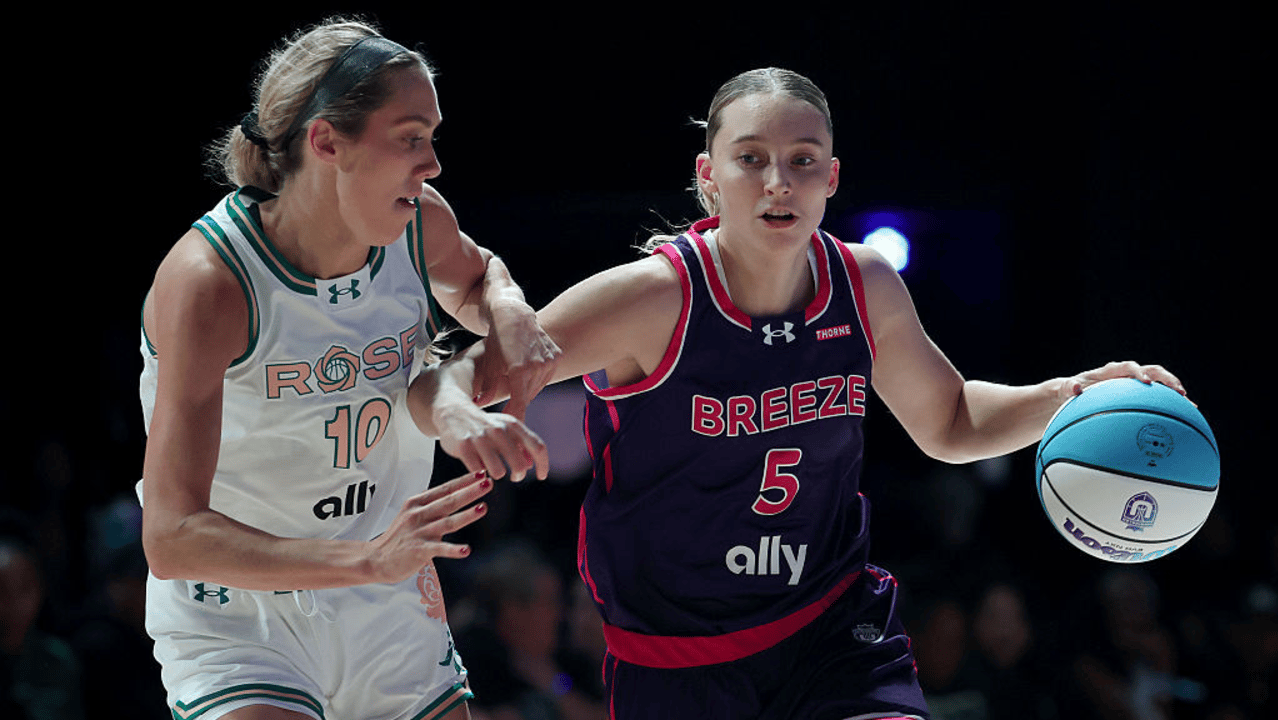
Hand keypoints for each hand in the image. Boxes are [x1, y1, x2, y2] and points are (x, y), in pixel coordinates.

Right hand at [366, 472, 493, 583]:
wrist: (375, 559)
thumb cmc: (400, 537)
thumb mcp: (412, 514)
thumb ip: (432, 505)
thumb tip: (457, 494)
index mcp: (417, 503)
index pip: (445, 489)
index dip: (464, 481)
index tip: (482, 473)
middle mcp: (418, 514)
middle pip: (448, 501)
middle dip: (469, 491)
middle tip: (488, 483)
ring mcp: (418, 532)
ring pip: (447, 522)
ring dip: (466, 515)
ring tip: (483, 508)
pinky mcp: (418, 550)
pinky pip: (438, 549)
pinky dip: (453, 549)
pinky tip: (466, 550)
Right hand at [434, 396, 549, 480]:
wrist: (453, 411)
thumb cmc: (484, 425)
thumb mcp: (505, 429)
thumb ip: (521, 445)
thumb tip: (530, 466)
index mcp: (513, 424)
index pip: (538, 447)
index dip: (543, 465)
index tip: (541, 476)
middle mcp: (499, 430)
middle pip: (519, 465)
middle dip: (518, 475)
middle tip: (514, 477)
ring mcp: (480, 438)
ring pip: (498, 472)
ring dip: (496, 473)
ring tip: (490, 466)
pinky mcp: (464, 447)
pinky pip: (478, 471)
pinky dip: (478, 472)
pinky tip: (474, 463)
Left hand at [476, 298, 561, 420]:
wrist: (513, 314)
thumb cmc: (497, 339)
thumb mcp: (489, 364)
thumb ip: (487, 388)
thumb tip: (480, 404)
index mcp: (520, 369)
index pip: (520, 403)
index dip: (515, 416)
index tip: (510, 426)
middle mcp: (537, 366)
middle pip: (528, 396)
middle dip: (517, 401)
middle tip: (507, 406)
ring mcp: (549, 360)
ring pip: (537, 386)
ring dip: (526, 389)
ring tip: (515, 381)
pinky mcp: (556, 356)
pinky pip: (545, 376)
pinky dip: (536, 378)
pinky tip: (526, 371)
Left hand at [1059, 361, 1186, 402]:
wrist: (1073, 393)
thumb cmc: (1070, 390)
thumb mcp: (1065, 388)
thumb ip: (1069, 387)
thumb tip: (1076, 389)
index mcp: (1112, 371)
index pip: (1128, 367)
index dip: (1138, 372)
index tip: (1145, 382)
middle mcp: (1127, 375)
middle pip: (1153, 371)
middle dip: (1167, 380)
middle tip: (1179, 392)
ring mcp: (1136, 385)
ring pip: (1160, 384)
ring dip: (1174, 393)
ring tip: (1189, 405)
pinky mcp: (1139, 395)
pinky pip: (1157, 399)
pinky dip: (1169, 407)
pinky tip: (1182, 420)